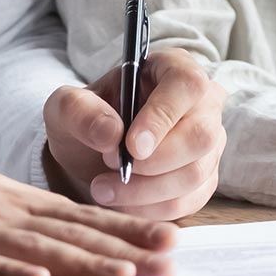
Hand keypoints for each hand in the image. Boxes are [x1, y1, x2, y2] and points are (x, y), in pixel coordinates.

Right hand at [0, 164, 176, 275]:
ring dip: (83, 261)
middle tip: (170, 259)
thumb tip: (79, 237)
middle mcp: (3, 208)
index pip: (83, 214)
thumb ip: (30, 220)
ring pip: (37, 247)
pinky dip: (8, 274)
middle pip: (72, 230)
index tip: (172, 239)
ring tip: (125, 274)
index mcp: (16, 198)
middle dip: (125, 245)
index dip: (128, 226)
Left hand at [43, 48, 225, 219]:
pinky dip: (152, 209)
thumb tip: (111, 133)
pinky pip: (189, 201)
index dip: (162, 117)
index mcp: (174, 67)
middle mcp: (202, 103)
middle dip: (153, 163)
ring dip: (145, 191)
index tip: (130, 147)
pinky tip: (122, 202)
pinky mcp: (205, 178)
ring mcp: (209, 143)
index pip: (186, 85)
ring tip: (103, 188)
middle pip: (200, 136)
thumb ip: (81, 112)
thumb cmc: (86, 119)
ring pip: (194, 173)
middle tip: (108, 168)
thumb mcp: (66, 107)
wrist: (90, 153)